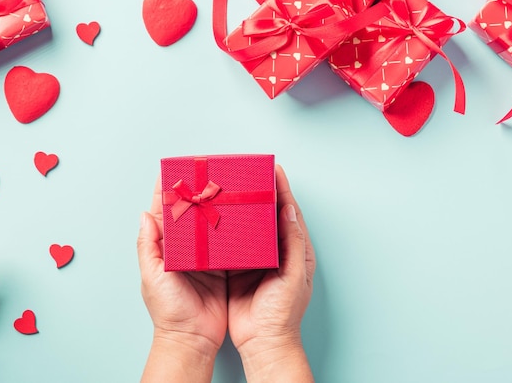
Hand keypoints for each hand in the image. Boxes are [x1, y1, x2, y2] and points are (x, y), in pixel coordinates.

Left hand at [137, 176, 226, 382]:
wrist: (192, 337)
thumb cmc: (168, 310)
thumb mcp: (153, 276)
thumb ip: (148, 246)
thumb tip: (144, 215)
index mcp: (165, 248)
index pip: (164, 212)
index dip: (168, 191)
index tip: (174, 170)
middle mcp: (185, 249)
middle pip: (190, 213)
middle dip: (195, 193)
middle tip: (205, 173)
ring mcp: (205, 256)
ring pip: (209, 224)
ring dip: (214, 206)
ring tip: (222, 187)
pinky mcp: (223, 266)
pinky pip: (227, 242)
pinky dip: (232, 228)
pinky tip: (238, 214)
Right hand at [227, 165, 315, 381]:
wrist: (262, 341)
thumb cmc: (284, 312)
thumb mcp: (294, 276)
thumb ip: (294, 244)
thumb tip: (289, 210)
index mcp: (294, 250)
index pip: (288, 212)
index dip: (282, 189)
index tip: (274, 169)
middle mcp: (275, 250)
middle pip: (267, 214)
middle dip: (259, 193)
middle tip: (248, 173)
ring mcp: (255, 258)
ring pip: (248, 225)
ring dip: (241, 207)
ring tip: (231, 188)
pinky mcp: (236, 267)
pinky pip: (232, 241)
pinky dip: (226, 227)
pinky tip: (217, 215)